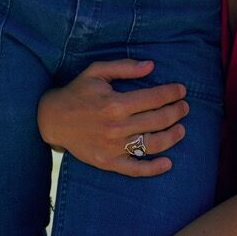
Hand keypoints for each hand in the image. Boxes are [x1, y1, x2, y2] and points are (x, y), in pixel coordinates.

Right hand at [37, 59, 188, 176]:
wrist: (52, 119)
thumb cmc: (77, 92)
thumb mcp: (96, 72)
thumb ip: (124, 67)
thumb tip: (151, 66)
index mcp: (115, 103)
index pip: (154, 98)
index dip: (171, 93)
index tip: (181, 90)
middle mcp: (117, 127)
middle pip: (157, 120)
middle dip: (176, 112)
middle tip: (184, 107)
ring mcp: (113, 147)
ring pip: (152, 144)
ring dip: (172, 136)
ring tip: (181, 129)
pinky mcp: (108, 163)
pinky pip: (135, 169)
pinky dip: (154, 168)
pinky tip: (168, 163)